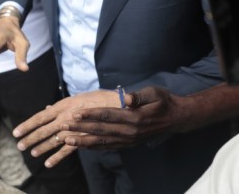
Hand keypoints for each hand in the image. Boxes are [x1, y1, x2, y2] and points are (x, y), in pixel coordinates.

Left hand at [12, 89, 121, 167]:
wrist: (117, 104)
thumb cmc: (98, 98)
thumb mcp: (77, 98)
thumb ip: (60, 107)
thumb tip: (46, 109)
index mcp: (63, 106)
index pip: (40, 117)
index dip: (27, 125)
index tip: (16, 131)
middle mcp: (65, 117)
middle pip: (43, 130)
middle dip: (30, 138)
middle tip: (19, 145)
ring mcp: (73, 128)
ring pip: (53, 140)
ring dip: (41, 148)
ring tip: (31, 153)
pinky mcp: (82, 138)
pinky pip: (67, 150)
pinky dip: (57, 157)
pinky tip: (48, 164)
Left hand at [58, 86, 184, 152]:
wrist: (175, 118)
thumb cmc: (163, 102)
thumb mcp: (154, 93)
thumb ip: (139, 96)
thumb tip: (128, 98)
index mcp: (134, 117)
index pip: (107, 115)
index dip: (90, 115)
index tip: (75, 113)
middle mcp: (130, 131)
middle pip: (100, 130)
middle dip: (80, 128)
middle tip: (63, 126)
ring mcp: (128, 140)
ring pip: (101, 141)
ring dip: (82, 140)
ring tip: (65, 139)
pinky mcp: (128, 144)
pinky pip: (107, 146)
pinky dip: (92, 146)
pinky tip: (81, 145)